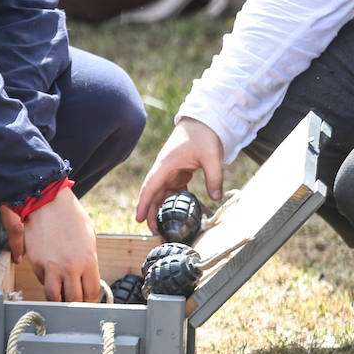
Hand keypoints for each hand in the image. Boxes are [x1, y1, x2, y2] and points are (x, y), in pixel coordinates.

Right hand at [21, 187, 99, 301]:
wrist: (47, 201)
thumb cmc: (70, 215)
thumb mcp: (89, 237)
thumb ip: (88, 260)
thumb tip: (87, 277)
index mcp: (88, 260)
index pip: (92, 293)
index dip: (90, 301)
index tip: (88, 301)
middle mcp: (71, 267)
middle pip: (74, 300)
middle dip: (75, 304)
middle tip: (74, 301)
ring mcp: (52, 267)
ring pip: (54, 298)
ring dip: (58, 300)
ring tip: (60, 297)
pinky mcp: (37, 263)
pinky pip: (42, 281)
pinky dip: (46, 282)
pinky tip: (50, 275)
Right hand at [135, 117, 223, 235]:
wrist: (204, 121)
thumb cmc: (203, 135)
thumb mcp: (211, 156)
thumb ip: (214, 177)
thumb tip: (215, 198)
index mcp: (166, 164)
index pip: (150, 186)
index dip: (143, 204)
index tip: (138, 219)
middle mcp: (164, 169)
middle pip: (152, 194)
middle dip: (150, 212)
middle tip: (153, 232)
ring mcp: (170, 171)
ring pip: (161, 193)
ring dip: (160, 209)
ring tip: (163, 227)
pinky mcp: (178, 172)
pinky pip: (171, 190)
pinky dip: (171, 202)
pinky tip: (176, 213)